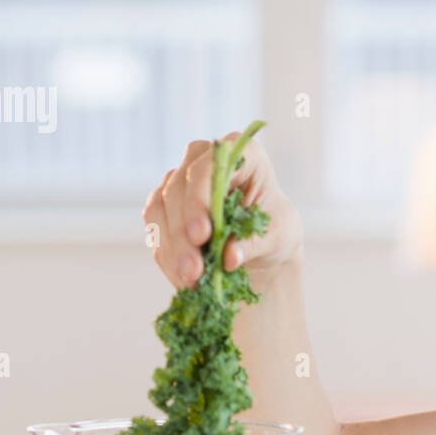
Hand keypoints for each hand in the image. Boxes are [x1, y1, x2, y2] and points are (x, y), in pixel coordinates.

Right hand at [142, 131, 301, 289]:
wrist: (264, 245)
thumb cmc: (276, 231)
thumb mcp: (279, 237)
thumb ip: (255, 243)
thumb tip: (229, 257)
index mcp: (242, 154)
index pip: (210, 167)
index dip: (200, 199)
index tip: (201, 235)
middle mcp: (204, 159)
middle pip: (179, 189)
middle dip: (183, 234)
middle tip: (193, 270)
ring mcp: (180, 180)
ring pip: (161, 208)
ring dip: (172, 248)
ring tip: (189, 280)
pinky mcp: (165, 205)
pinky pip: (155, 227)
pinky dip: (167, 255)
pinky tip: (181, 279)